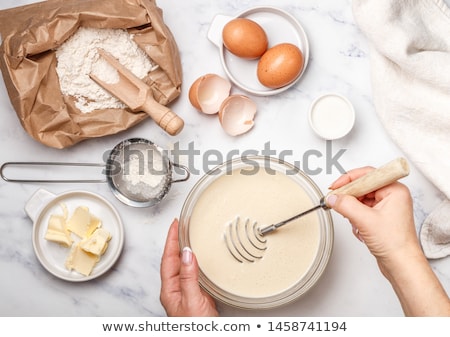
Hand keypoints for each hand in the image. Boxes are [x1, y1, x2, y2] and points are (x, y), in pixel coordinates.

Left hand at [160, 219, 217, 316]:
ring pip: (182, 265)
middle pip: (172, 259)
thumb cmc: (194, 327)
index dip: (170, 240)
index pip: (168, 259)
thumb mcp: (192, 301)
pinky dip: (196, 260)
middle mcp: (176, 289)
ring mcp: (186, 292)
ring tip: (189, 234)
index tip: (175, 224)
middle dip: (175, 241)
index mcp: (170, 290)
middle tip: (181, 225)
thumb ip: (189, 278)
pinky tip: (200, 256)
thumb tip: (188, 253)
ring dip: (185, 249)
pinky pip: (193, 272)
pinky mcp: (197, 295)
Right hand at [327, 166, 449, 315]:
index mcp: (395, 190)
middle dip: (350, 198)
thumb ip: (345, 205)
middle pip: (362, 186)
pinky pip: (362, 210)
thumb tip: (333, 197)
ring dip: (353, 210)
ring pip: (360, 199)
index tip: (336, 186)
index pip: (367, 174)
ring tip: (356, 222)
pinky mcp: (381, 217)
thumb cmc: (395, 243)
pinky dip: (356, 218)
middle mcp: (392, 195)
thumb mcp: (365, 220)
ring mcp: (387, 206)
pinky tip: (360, 229)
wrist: (401, 264)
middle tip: (338, 201)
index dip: (349, 179)